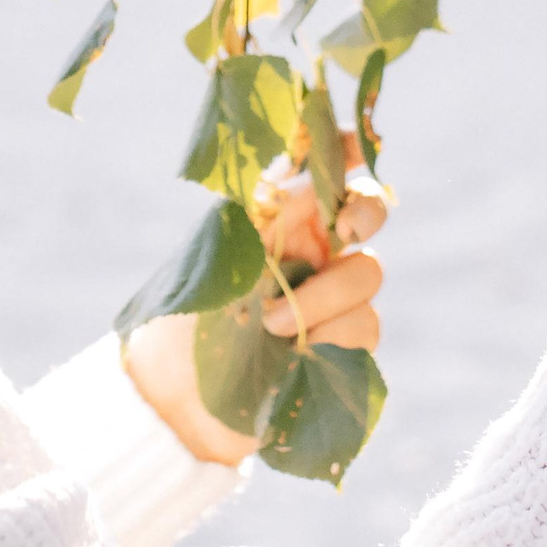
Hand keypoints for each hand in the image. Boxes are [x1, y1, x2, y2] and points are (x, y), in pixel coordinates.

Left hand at [124, 142, 388, 465]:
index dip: (346, 149)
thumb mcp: (217, 255)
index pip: (323, 170)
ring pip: (367, 273)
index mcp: (279, 218)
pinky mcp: (345, 345)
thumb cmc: (186, 320)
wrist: (179, 399)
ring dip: (325, 296)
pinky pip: (365, 325)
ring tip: (272, 323)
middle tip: (345, 229)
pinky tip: (299, 350)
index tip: (355, 147)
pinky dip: (334, 334)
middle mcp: (312, 250)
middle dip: (367, 211)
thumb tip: (298, 179)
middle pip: (367, 211)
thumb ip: (260, 217)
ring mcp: (333, 297)